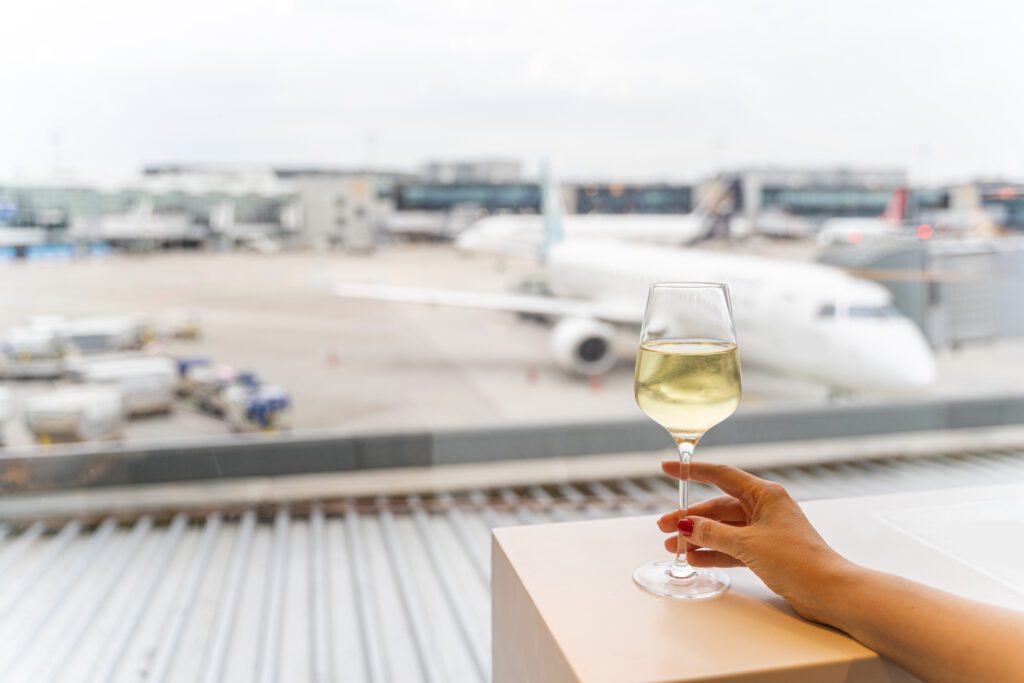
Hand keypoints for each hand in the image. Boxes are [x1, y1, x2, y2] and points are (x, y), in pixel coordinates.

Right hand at [657, 461, 853, 622]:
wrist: (829, 591)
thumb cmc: (796, 560)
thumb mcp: (748, 544)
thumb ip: (713, 533)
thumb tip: (686, 526)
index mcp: (765, 494)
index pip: (721, 475)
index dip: (693, 471)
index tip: (668, 469)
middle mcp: (765, 508)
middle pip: (718, 507)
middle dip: (690, 517)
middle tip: (663, 526)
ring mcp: (766, 531)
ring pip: (724, 529)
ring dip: (699, 538)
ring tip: (673, 547)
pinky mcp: (767, 552)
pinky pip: (733, 547)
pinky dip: (714, 552)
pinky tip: (695, 559)